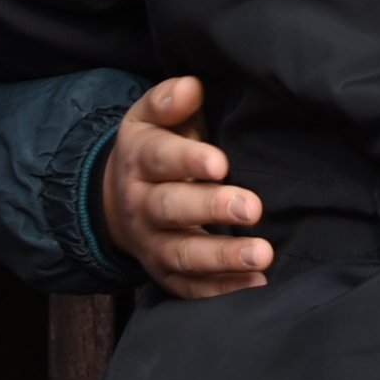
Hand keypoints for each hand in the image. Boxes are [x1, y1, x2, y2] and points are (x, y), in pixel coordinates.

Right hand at [100, 78, 270, 298]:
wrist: (117, 197)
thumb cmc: (154, 145)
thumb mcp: (151, 116)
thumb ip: (170, 99)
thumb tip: (190, 88)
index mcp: (141, 159)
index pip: (161, 158)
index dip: (188, 161)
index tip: (220, 164)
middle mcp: (142, 205)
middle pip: (172, 209)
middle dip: (211, 209)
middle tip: (253, 208)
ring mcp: (151, 243)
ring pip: (182, 254)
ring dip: (222, 258)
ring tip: (262, 254)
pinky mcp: (164, 273)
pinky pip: (189, 287)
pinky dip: (220, 290)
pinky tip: (255, 285)